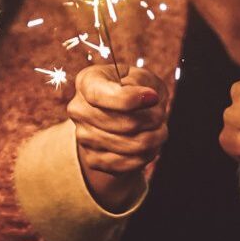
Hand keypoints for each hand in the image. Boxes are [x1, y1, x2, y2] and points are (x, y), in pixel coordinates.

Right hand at [68, 64, 166, 211]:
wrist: (120, 115)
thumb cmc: (133, 89)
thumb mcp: (140, 76)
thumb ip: (143, 82)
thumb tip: (149, 98)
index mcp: (87, 82)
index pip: (100, 95)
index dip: (128, 100)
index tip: (153, 98)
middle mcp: (79, 109)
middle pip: (122, 123)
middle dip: (152, 120)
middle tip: (161, 116)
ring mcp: (83, 136)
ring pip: (128, 146)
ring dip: (153, 139)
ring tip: (159, 131)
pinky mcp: (92, 159)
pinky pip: (125, 164)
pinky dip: (145, 156)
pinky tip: (151, 146)